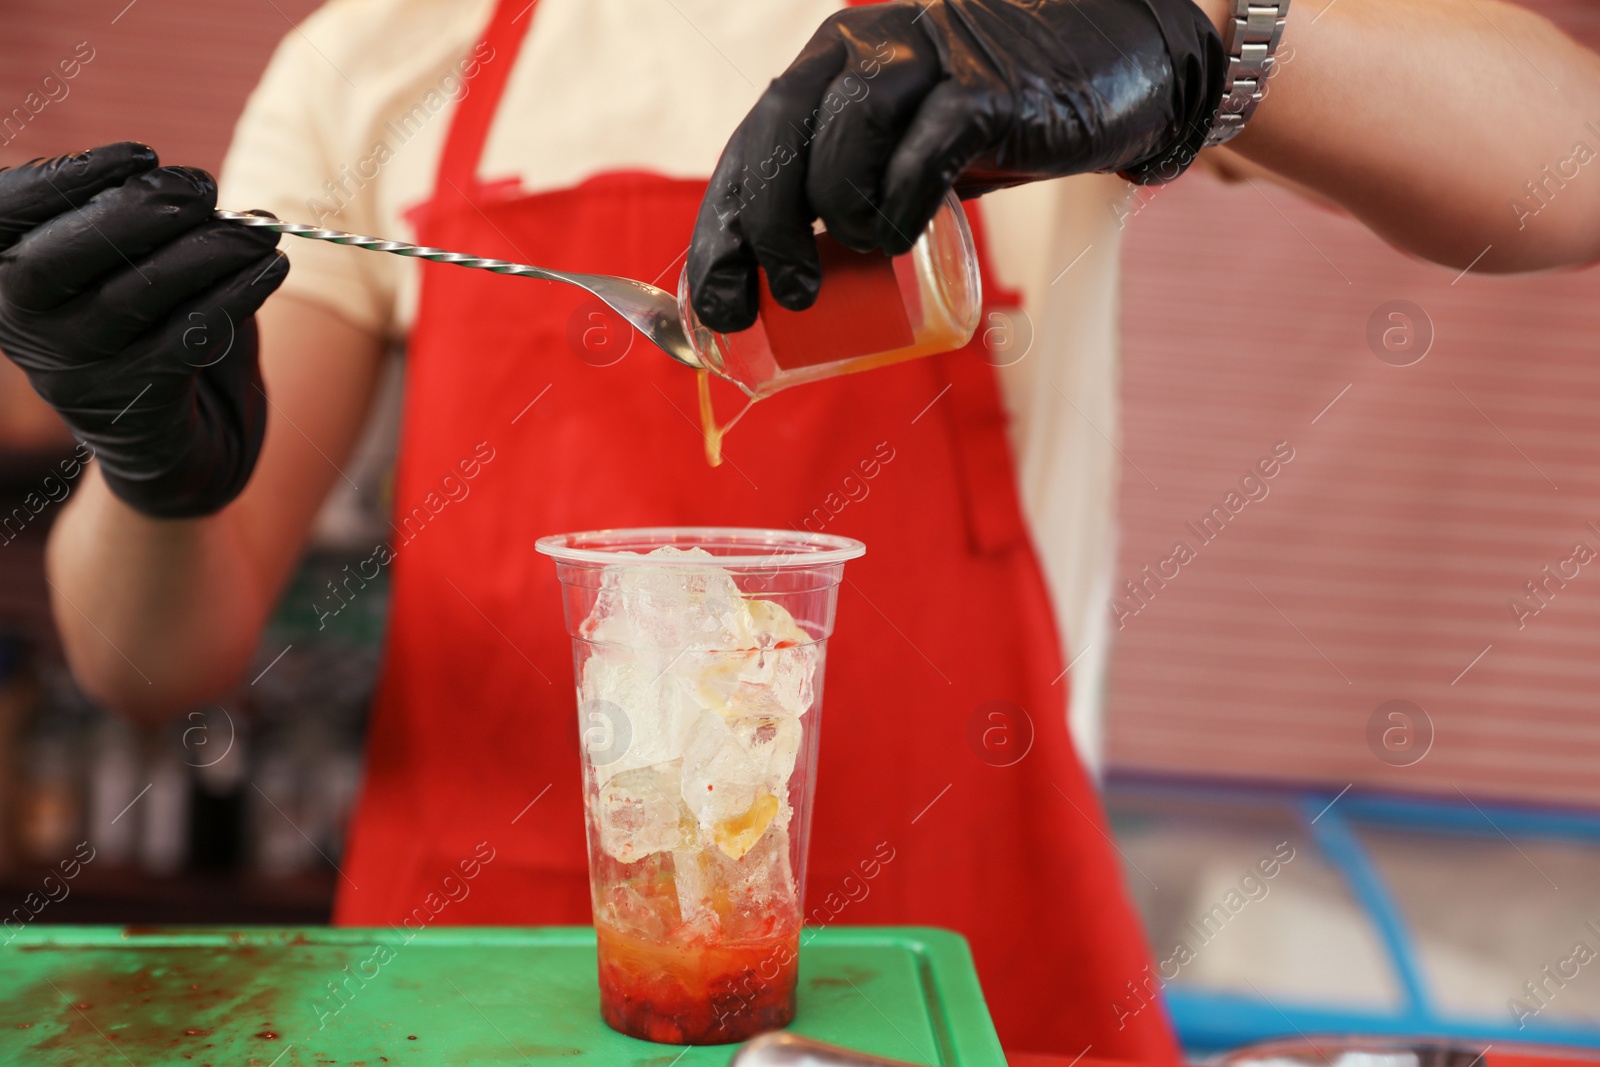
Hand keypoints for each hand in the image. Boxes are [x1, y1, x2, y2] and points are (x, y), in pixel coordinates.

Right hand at [0, 143, 287, 518]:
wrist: (185, 440)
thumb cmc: (154, 328)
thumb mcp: (136, 264)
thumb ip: (143, 221)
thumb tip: (188, 186)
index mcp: (5, 272)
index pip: (4, 212)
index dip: (63, 178)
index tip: (142, 154)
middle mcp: (24, 324)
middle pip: (55, 258)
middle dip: (134, 212)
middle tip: (202, 189)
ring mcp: (73, 372)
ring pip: (132, 298)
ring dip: (206, 251)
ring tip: (259, 229)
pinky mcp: (133, 408)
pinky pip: (187, 340)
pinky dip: (236, 296)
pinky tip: (271, 268)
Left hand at [688, 0, 1223, 331]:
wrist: (1113, 65)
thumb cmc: (992, 121)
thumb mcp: (901, 146)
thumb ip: (846, 183)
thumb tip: (777, 280)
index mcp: (828, 63)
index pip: (751, 145)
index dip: (722, 229)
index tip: (716, 303)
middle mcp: (864, 47)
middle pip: (781, 139)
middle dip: (766, 231)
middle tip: (788, 296)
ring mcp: (926, 61)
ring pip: (844, 139)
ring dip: (838, 216)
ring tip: (863, 254)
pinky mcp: (987, 89)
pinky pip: (923, 151)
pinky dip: (900, 206)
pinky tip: (901, 240)